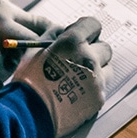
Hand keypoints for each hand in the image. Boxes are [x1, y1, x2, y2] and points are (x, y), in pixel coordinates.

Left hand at [0, 0, 63, 94]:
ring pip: (23, 21)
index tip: (41, 71)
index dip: (42, 55)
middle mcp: (4, 7)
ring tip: (6, 63)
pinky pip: (10, 17)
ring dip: (22, 41)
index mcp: (1, 21)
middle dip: (39, 45)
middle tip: (36, 65)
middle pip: (36, 24)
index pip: (36, 38)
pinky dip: (11, 33)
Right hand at [13, 16, 111, 137]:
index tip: (82, 35)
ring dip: (96, 70)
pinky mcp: (98, 99)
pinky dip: (92, 90)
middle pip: (105, 48)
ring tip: (78, 78)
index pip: (93, 25)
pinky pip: (101, 89)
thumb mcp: (36, 49)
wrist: (31, 112)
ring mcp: (96, 80)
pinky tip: (76, 94)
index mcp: (73, 42)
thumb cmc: (29, 79)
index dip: (87, 30)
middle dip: (94, 51)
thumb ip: (53, 36)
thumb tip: (63, 31)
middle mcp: (89, 58)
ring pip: (106, 70)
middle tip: (79, 58)